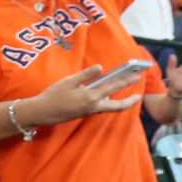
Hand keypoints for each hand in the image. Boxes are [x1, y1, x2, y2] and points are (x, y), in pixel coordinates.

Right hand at [21, 65, 144, 125]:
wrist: (42, 112)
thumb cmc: (53, 95)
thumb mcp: (68, 82)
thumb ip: (86, 75)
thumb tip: (100, 68)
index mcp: (90, 97)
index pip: (113, 88)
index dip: (126, 82)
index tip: (136, 76)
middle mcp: (93, 106)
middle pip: (117, 106)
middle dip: (129, 100)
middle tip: (139, 95)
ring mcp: (89, 111)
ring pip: (108, 107)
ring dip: (118, 102)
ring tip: (121, 92)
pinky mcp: (84, 113)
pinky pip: (99, 107)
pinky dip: (106, 102)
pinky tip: (103, 94)